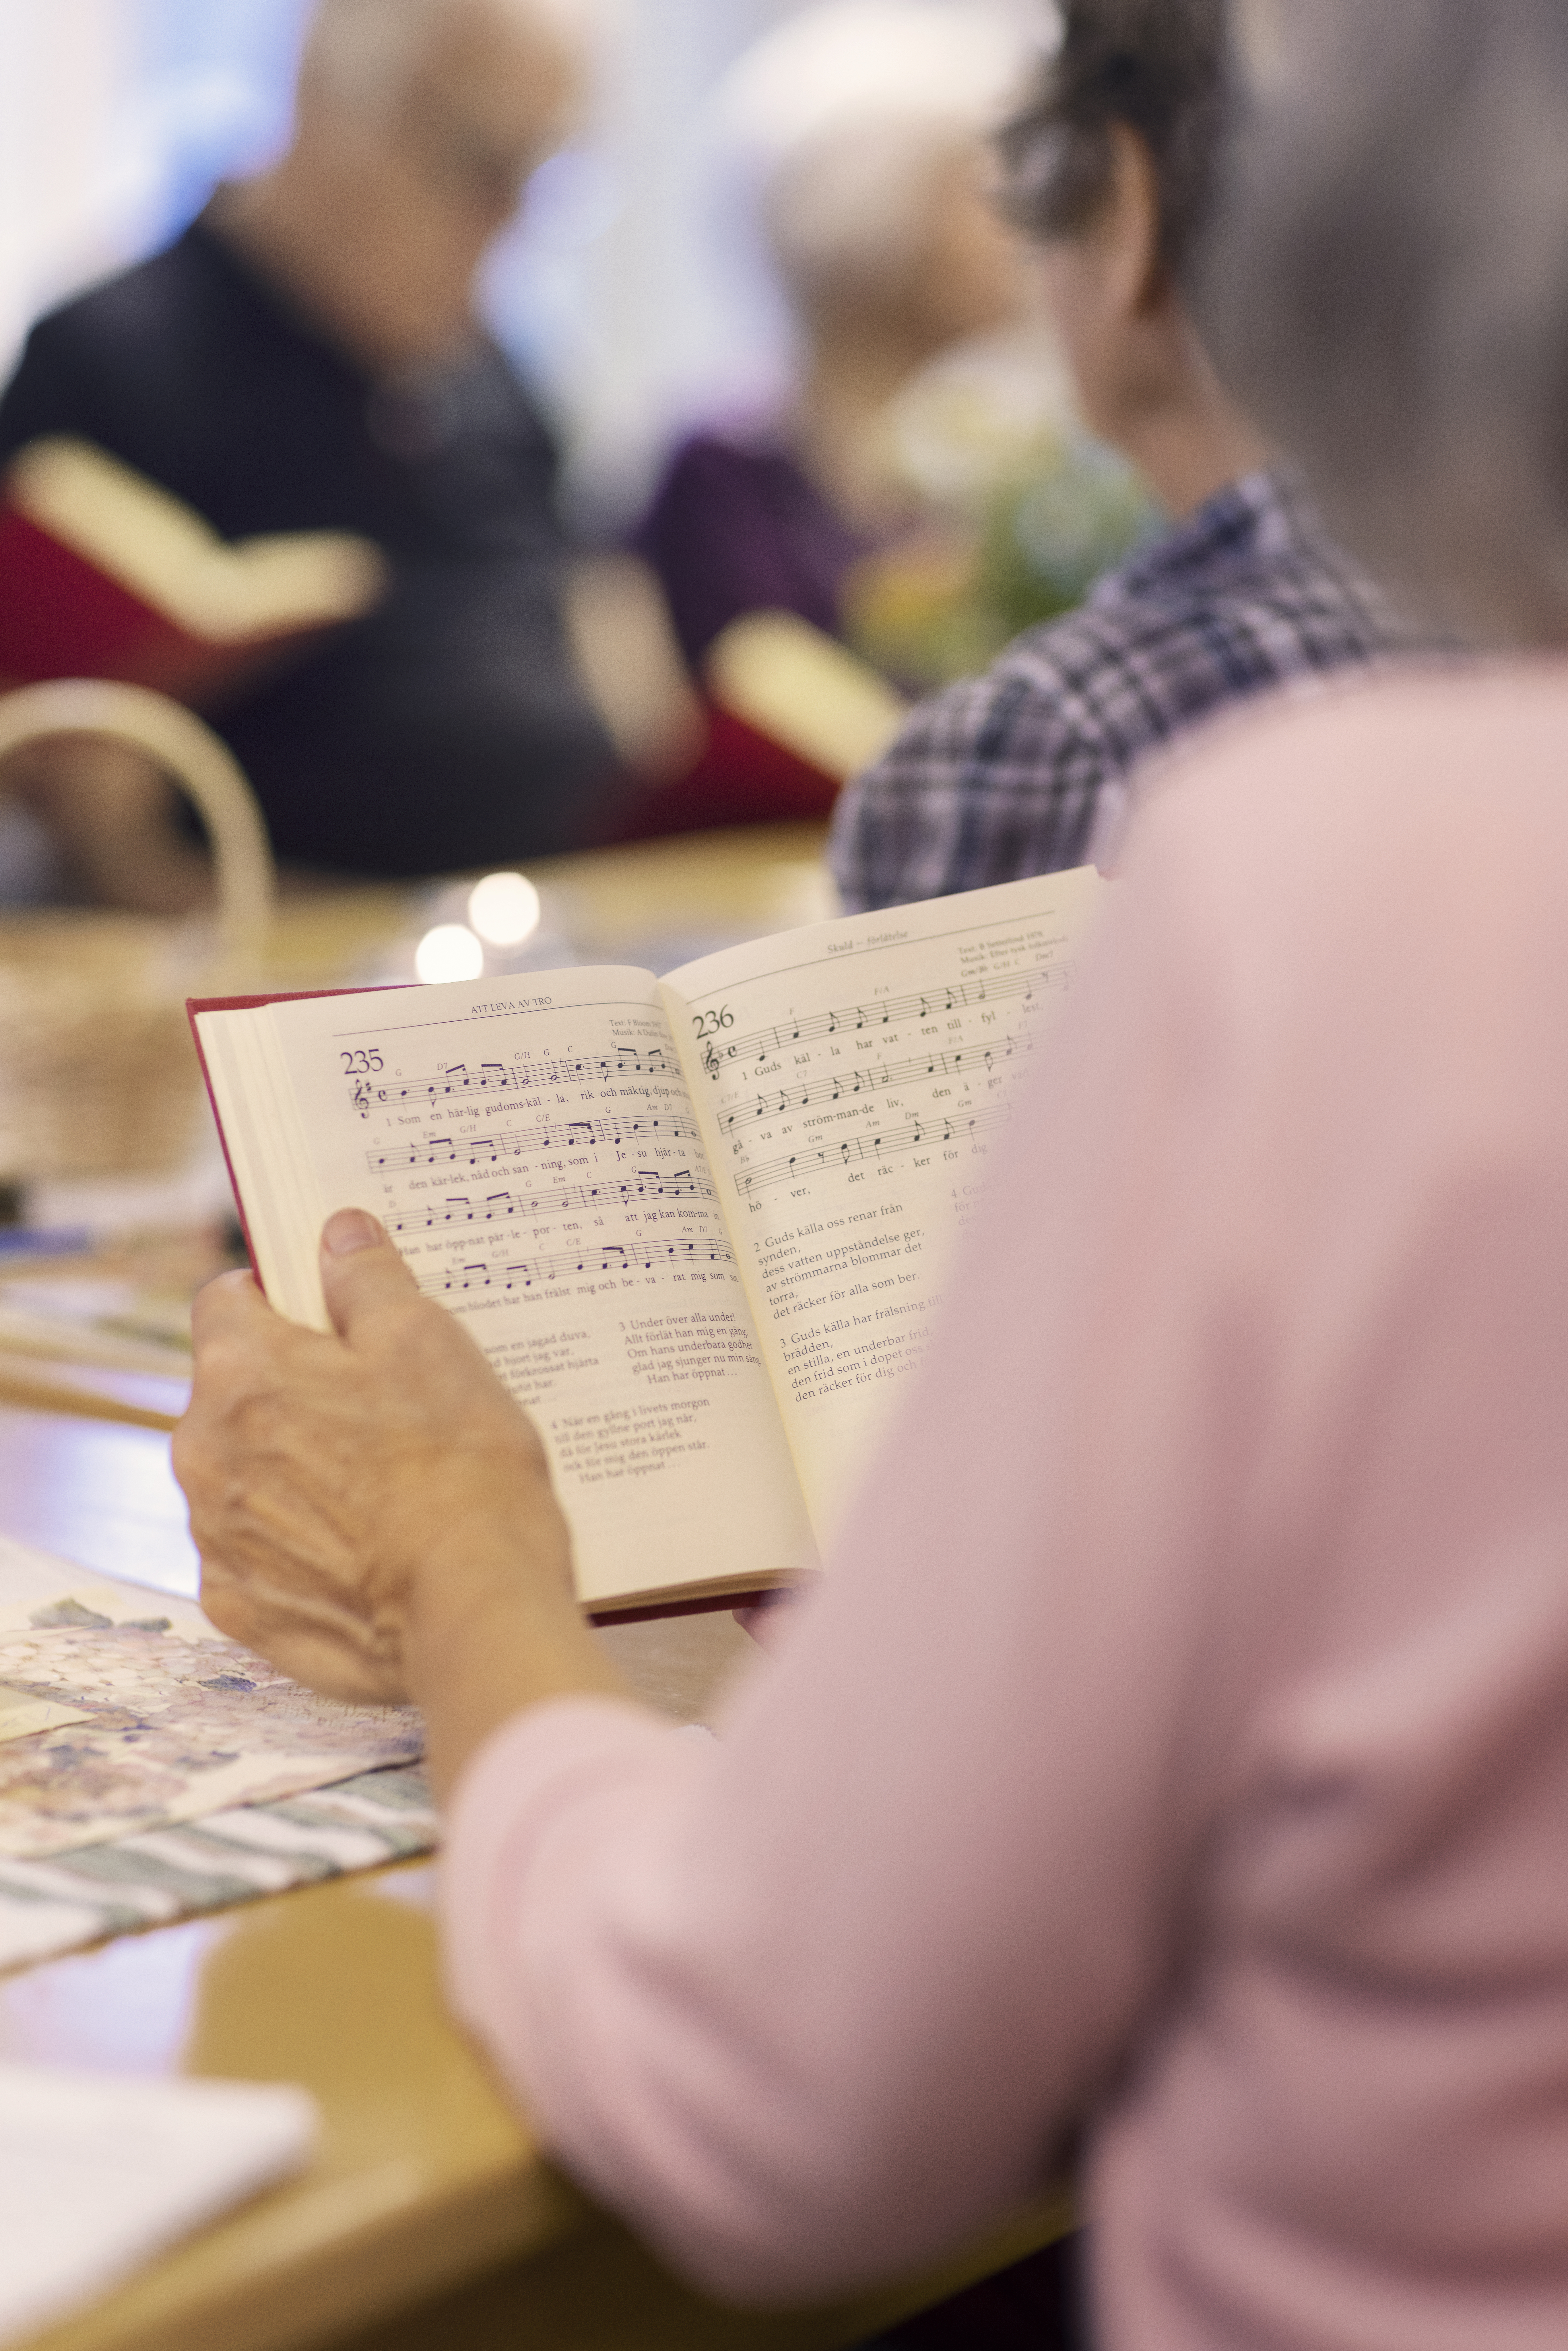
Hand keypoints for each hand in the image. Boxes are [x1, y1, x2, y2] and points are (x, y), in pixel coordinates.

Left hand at [174, 1209, 581, 1712]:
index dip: (280, 1297)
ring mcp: (217, 1539)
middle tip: (382, 1406)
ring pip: (246, 1474)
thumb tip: (339, 1234)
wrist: (471, 1614)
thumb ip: (369, 1282)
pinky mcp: (242, 1609)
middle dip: (294, 1390)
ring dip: (296, 1468)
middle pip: (234, 1393)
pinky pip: (259, 1555)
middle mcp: (205, 1455)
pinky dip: (301, 1546)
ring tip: (383, 1486)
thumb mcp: (429, 1344)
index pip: (225, 1300)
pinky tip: (366, 1551)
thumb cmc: (459, 1471)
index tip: (332, 1314)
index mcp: (242, 1375)